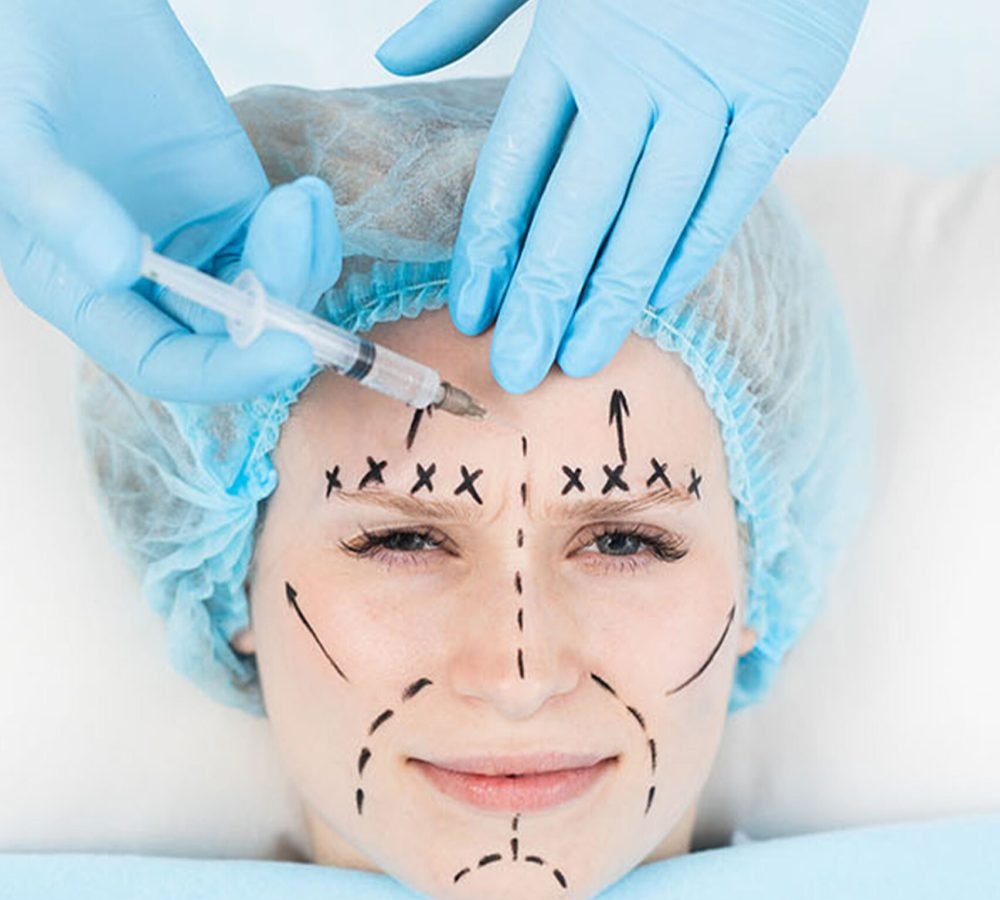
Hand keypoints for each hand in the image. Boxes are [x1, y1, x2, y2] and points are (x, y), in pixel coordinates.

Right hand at [0, 0, 340, 402]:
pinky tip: (307, 196)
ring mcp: (200, 247)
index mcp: (87, 297)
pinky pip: (289, 248)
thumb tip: (120, 270)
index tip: (285, 353)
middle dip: (278, 307)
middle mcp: (151, 288)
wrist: (58, 8)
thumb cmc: (13, 78)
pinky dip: (311, 234)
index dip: (225, 372)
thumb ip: (60, 205)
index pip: (165, 364)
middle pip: (233, 338)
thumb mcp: (17, 142)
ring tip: (299, 200)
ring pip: (271, 298)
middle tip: (291, 235)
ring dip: (302, 264)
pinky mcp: (237, 205)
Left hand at [377, 0, 866, 392]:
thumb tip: (392, 59)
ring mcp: (711, 87)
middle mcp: (632, 72)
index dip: (488, 251)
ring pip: (650, 217)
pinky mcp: (781, 97)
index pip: (512, 170)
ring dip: (613, 297)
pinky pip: (728, 195)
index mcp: (567, 40)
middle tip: (518, 373)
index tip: (471, 314)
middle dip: (543, 301)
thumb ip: (467, 10)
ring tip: (582, 359)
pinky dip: (692, 250)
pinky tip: (656, 298)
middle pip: (575, 211)